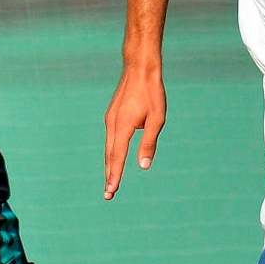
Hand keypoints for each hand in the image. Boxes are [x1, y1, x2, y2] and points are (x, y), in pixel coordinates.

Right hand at [102, 62, 166, 198]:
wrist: (140, 68)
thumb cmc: (152, 93)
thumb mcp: (157, 119)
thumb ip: (148, 143)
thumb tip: (143, 166)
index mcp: (122, 127)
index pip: (117, 158)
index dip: (114, 176)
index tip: (111, 191)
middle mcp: (112, 125)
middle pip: (109, 156)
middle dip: (109, 176)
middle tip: (108, 195)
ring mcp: (110, 119)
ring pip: (108, 148)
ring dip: (109, 165)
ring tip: (110, 180)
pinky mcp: (112, 115)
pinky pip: (110, 138)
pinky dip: (111, 152)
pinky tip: (114, 157)